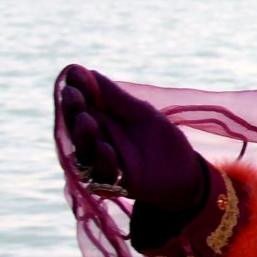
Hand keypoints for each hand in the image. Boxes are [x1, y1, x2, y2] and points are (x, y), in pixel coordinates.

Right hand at [58, 64, 209, 218]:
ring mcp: (104, 165)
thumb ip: (115, 97)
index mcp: (98, 125)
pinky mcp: (117, 184)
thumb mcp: (141, 113)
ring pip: (85, 153)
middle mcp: (94, 145)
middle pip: (76, 129)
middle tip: (72, 94)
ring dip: (84, 136)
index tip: (72, 75)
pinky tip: (106, 148)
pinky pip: (103, 176)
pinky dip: (103, 162)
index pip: (79, 108)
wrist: (184, 169)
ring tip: (86, 118)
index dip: (75, 93)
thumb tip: (88, 72)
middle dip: (73, 111)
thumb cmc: (159, 139)